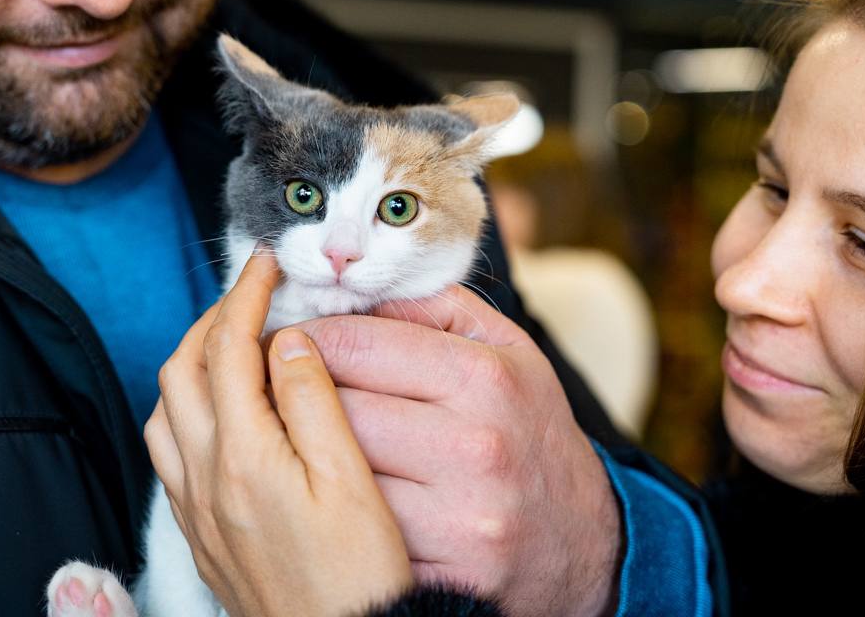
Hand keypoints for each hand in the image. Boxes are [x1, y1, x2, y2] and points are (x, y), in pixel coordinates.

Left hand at [144, 252, 413, 616]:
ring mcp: (196, 510)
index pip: (228, 348)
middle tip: (253, 296)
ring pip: (166, 412)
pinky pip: (170, 453)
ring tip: (236, 346)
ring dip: (192, 365)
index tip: (268, 264)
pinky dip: (188, 410)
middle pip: (182, 372)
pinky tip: (224, 415)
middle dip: (212, 320)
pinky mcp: (201, 535)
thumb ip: (313, 401)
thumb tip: (287, 339)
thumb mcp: (352, 481)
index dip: (246, 295)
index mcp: (243, 456)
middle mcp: (203, 480)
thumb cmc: (360, 578)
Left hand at [297, 287, 620, 616]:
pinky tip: (338, 500)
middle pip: (338, 410)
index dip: (310, 338)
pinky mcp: (448, 574)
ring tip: (303, 443)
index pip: (358, 344)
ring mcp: (461, 518)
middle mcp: (475, 447)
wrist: (584, 539)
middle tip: (280, 391)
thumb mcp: (508, 350)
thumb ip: (437, 308)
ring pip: (340, 476)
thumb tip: (355, 290)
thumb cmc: (528, 429)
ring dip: (311, 458)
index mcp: (484, 378)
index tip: (292, 341)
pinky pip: (361, 535)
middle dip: (300, 396)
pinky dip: (342, 515)